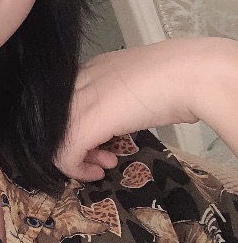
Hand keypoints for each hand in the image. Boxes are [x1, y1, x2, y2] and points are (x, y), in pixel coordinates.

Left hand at [55, 39, 207, 181]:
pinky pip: (64, 153)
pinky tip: (96, 173)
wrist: (190, 76)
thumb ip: (120, 98)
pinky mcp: (83, 123)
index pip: (68, 104)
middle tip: (99, 157)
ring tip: (102, 165)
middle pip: (55, 122)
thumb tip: (120, 115)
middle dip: (75, 143)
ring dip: (75, 158)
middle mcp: (78, 82)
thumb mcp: (137, 85)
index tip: (99, 140)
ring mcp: (77, 101)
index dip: (81, 127)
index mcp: (92, 69)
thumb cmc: (177, 78)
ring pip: (54, 138)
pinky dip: (76, 169)